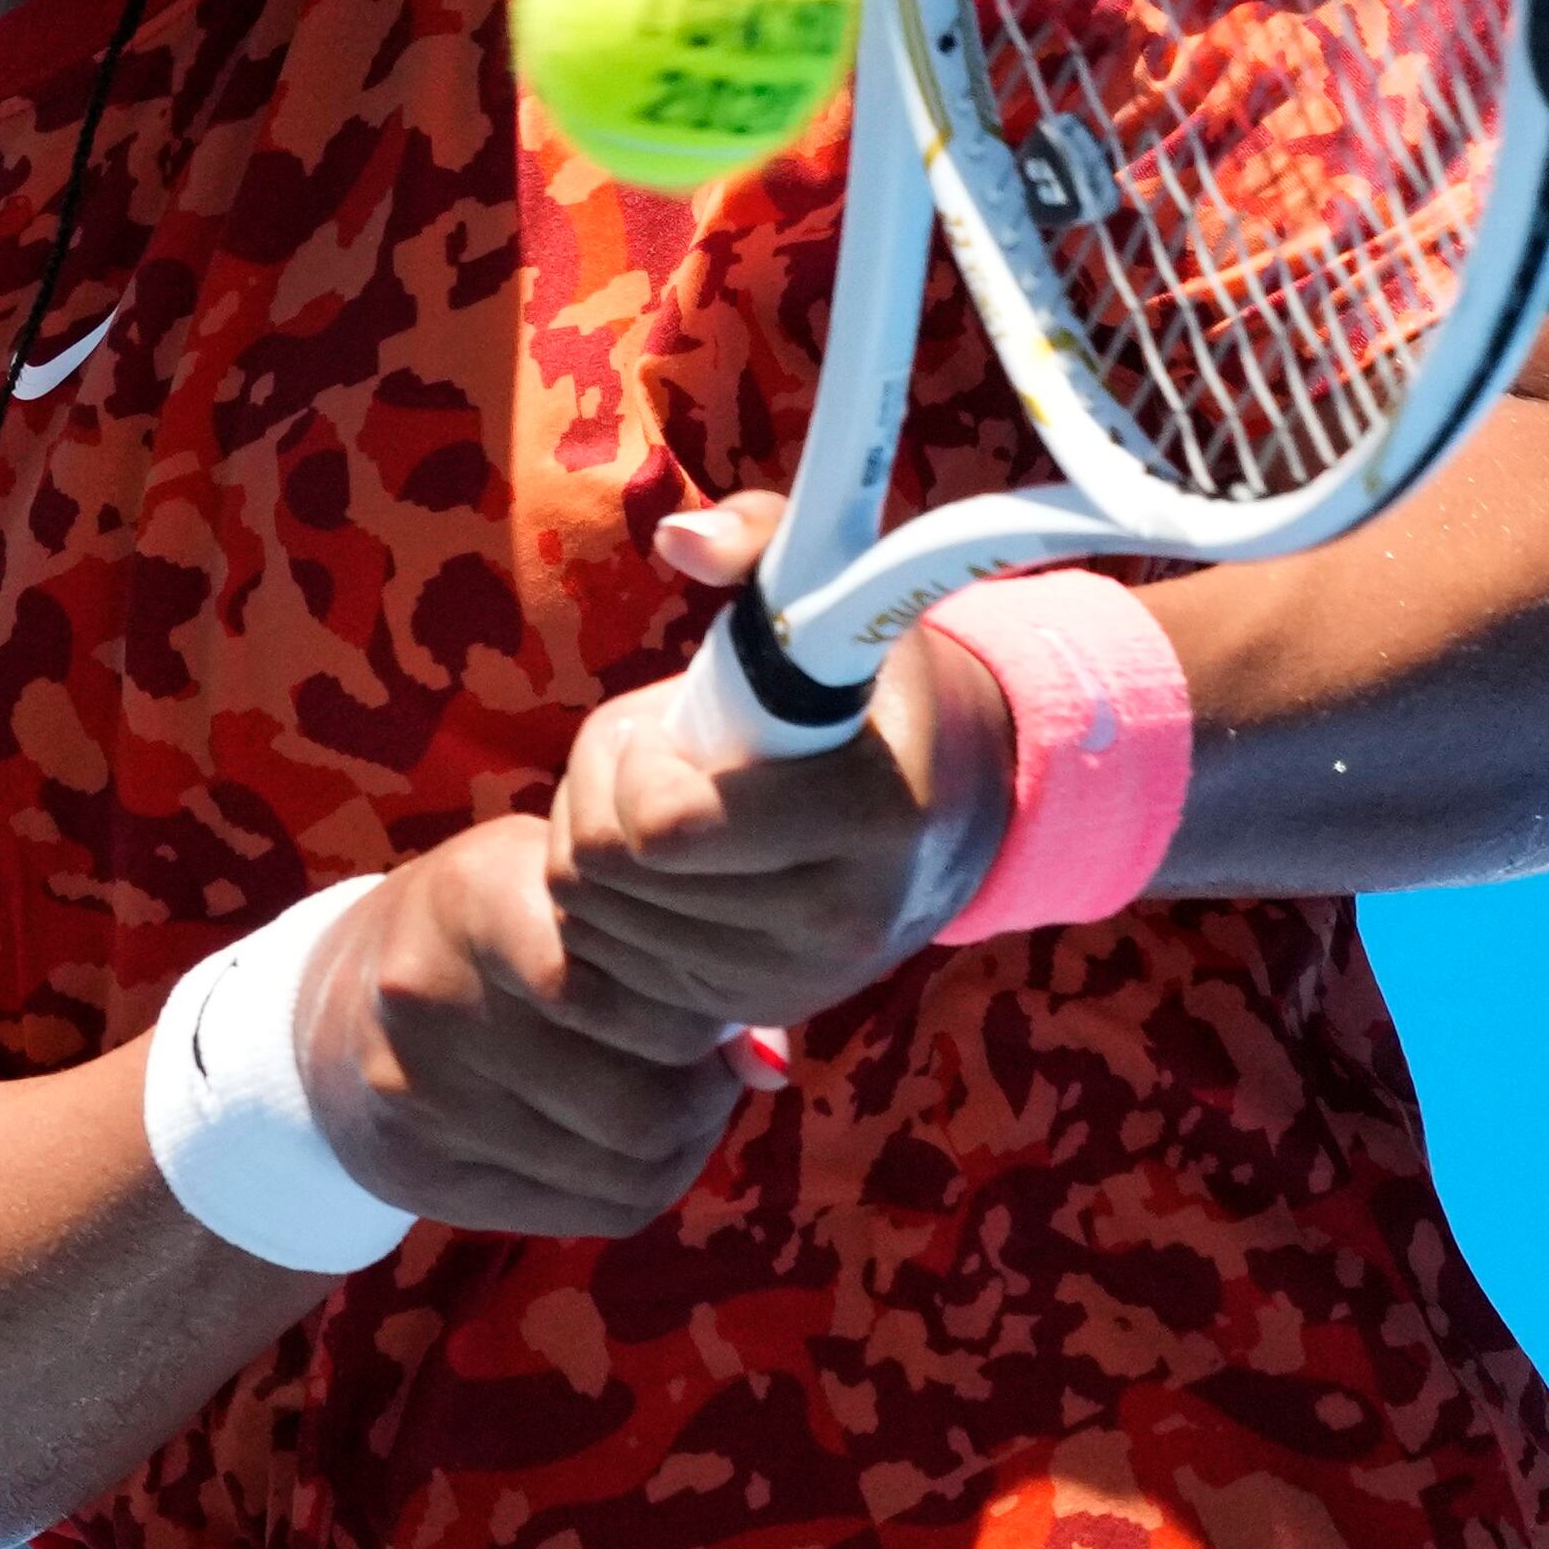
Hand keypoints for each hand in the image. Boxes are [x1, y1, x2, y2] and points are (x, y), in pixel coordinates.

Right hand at [296, 815, 759, 1236]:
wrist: (340, 1007)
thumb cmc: (496, 930)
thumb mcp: (564, 889)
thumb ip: (666, 950)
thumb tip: (768, 1063)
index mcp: (476, 897)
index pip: (621, 992)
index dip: (696, 1016)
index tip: (711, 1006)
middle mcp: (430, 996)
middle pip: (636, 1107)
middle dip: (701, 1097)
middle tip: (708, 1071)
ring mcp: (417, 1096)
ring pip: (621, 1171)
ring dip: (679, 1147)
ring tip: (675, 1103)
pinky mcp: (418, 1175)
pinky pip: (584, 1212)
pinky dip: (635, 1186)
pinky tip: (627, 1144)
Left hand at [540, 491, 1018, 1034]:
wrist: (955, 812)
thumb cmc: (877, 690)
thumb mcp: (842, 597)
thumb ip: (761, 542)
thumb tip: (677, 537)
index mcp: (867, 813)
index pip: (668, 827)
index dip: (633, 764)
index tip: (672, 724)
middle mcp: (836, 920)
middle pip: (612, 872)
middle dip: (600, 796)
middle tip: (653, 756)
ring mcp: (793, 980)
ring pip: (593, 921)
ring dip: (594, 846)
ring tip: (664, 804)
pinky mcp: (755, 1011)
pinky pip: (604, 973)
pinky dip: (604, 910)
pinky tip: (655, 867)